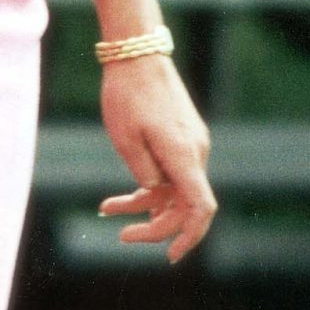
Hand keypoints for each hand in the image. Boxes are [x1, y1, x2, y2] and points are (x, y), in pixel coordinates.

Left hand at [97, 54, 215, 263]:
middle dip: (155, 226)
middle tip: (121, 236)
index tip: (171, 255)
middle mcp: (196, 152)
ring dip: (145, 205)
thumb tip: (154, 196)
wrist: (137, 54)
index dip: (190, 236)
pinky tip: (124, 198)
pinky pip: (173, 173)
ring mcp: (192, 144)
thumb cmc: (127, 94)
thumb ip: (143, 174)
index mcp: (184, 155)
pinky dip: (151, 187)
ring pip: (176, 190)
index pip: (201, 208)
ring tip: (108, 209)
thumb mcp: (124, 139)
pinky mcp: (183, 138)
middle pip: (186, 205)